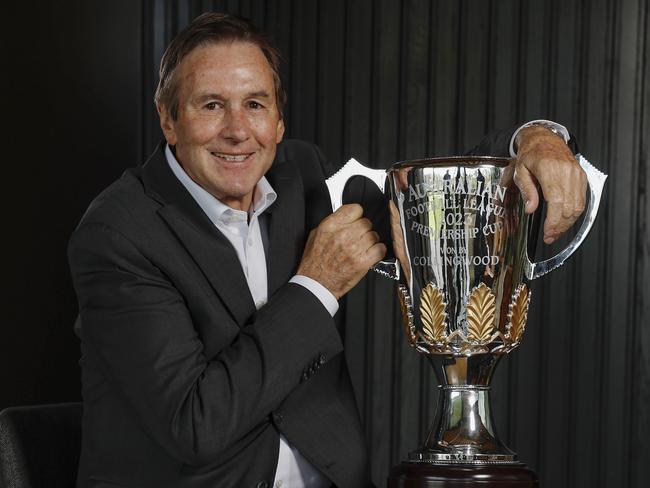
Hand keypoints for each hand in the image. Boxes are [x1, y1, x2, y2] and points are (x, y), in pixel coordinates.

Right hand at [297, 204, 386, 298]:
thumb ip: (332, 223)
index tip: (356, 220)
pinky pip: (380, 249)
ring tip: (362, 247)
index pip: (355, 209)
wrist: (316, 283)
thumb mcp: (316, 235)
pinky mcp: (362, 262)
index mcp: (331, 226)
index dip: (357, 215)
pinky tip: (370, 254)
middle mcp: (343, 235)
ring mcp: (354, 248)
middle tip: (358, 237)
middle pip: (366, 222)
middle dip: (363, 229)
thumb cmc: (314, 262)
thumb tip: (345, 217)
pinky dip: (377, 251)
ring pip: (374, 235)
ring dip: (370, 241)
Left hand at [513, 126, 586, 243]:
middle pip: (569, 207)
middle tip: (550, 237)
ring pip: (578, 205)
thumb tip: (531, 210)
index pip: (556, 201)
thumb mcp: (520, 171)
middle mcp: (567, 171)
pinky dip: (575, 213)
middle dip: (560, 226)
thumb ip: (527, 190)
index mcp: (549, 169)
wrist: (544, 138)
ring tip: (557, 233)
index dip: (553, 221)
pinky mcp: (581, 176)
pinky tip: (565, 221)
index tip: (547, 233)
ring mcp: (577, 174)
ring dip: (568, 223)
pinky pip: (582, 199)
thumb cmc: (530, 154)